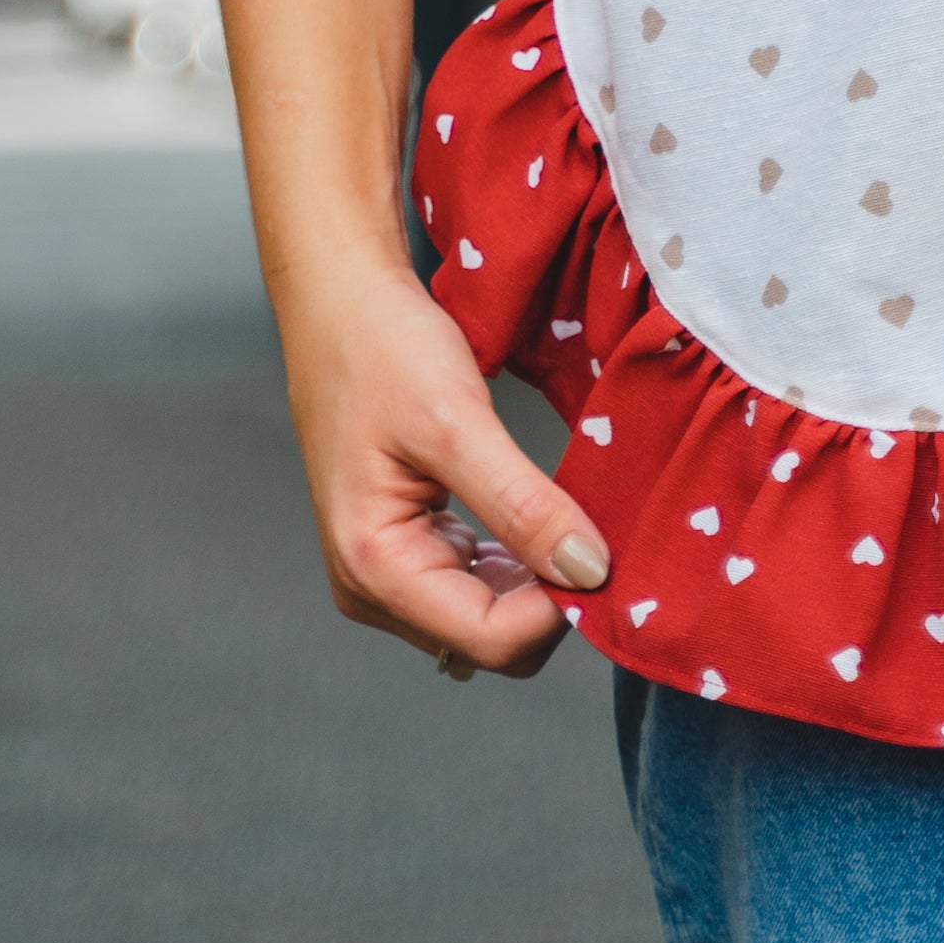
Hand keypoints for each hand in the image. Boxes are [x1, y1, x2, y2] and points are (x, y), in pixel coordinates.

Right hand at [282, 253, 610, 677]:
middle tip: (590, 530)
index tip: (602, 552)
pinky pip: (472, 586)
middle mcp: (372, 589)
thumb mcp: (457, 421)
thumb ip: (521, 503)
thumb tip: (588, 571)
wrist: (340, 301)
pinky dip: (512, 562)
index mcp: (374, 568)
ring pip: (485, 618)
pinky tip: (529, 514)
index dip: (556, 610)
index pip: (490, 640)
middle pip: (488, 641)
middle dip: (546, 599)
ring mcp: (384, 573)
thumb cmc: (381, 349)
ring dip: (533, 581)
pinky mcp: (403, 549)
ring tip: (561, 515)